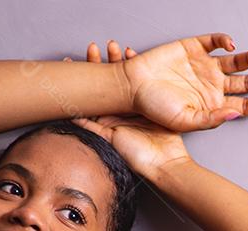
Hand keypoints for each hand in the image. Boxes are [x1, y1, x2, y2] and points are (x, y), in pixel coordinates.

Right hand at [64, 41, 191, 178]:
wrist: (166, 165)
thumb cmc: (169, 144)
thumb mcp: (169, 114)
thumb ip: (167, 99)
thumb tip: (180, 78)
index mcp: (135, 109)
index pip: (123, 82)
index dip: (118, 65)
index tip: (117, 49)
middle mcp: (122, 115)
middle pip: (106, 86)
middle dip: (100, 64)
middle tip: (96, 48)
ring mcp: (112, 125)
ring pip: (94, 100)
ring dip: (87, 80)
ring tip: (82, 61)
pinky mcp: (106, 137)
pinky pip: (86, 124)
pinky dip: (77, 112)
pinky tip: (67, 98)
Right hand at [120, 32, 247, 131]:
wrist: (133, 87)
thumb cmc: (155, 109)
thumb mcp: (184, 121)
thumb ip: (210, 120)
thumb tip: (235, 115)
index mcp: (215, 105)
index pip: (244, 106)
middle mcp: (214, 86)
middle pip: (246, 83)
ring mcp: (205, 66)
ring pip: (235, 61)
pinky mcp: (193, 48)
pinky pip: (213, 42)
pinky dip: (223, 41)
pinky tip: (230, 45)